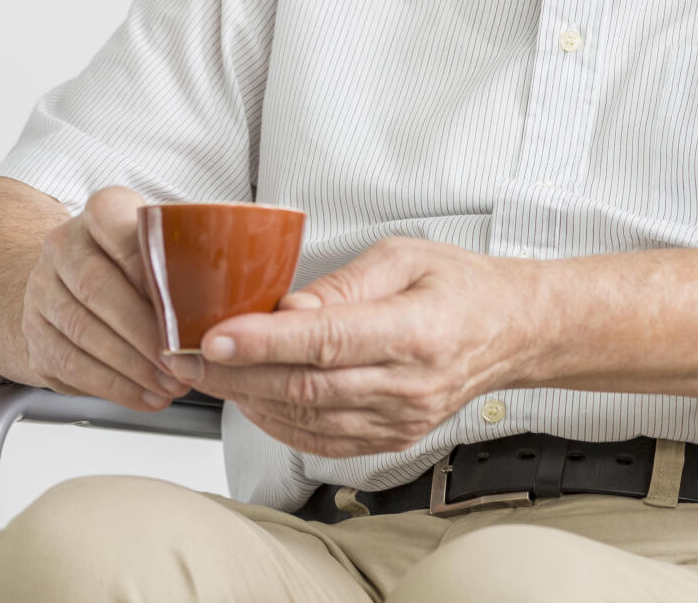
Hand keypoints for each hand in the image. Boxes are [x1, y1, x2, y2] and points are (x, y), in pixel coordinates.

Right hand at [22, 185, 189, 410]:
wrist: (74, 282)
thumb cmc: (140, 263)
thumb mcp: (167, 243)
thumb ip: (192, 255)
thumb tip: (239, 288)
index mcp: (99, 213)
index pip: (112, 221)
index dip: (144, 259)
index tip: (177, 295)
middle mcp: (62, 248)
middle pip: (97, 288)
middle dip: (144, 331)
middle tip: (181, 359)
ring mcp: (42, 292)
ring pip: (82, 331)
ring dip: (132, 365)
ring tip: (171, 383)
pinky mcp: (34, 335)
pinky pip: (70, 365)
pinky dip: (113, 386)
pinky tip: (145, 394)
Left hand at [168, 237, 532, 458]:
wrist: (513, 331)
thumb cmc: (461, 286)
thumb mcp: (405, 257)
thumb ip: (341, 285)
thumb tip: (283, 311)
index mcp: (418, 330)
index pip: (327, 341)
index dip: (264, 342)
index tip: (214, 336)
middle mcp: (409, 384)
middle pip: (304, 387)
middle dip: (235, 372)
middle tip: (184, 355)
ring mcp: (401, 419)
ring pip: (304, 419)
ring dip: (247, 397)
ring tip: (209, 372)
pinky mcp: (391, 438)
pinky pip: (319, 440)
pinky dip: (277, 421)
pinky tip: (253, 396)